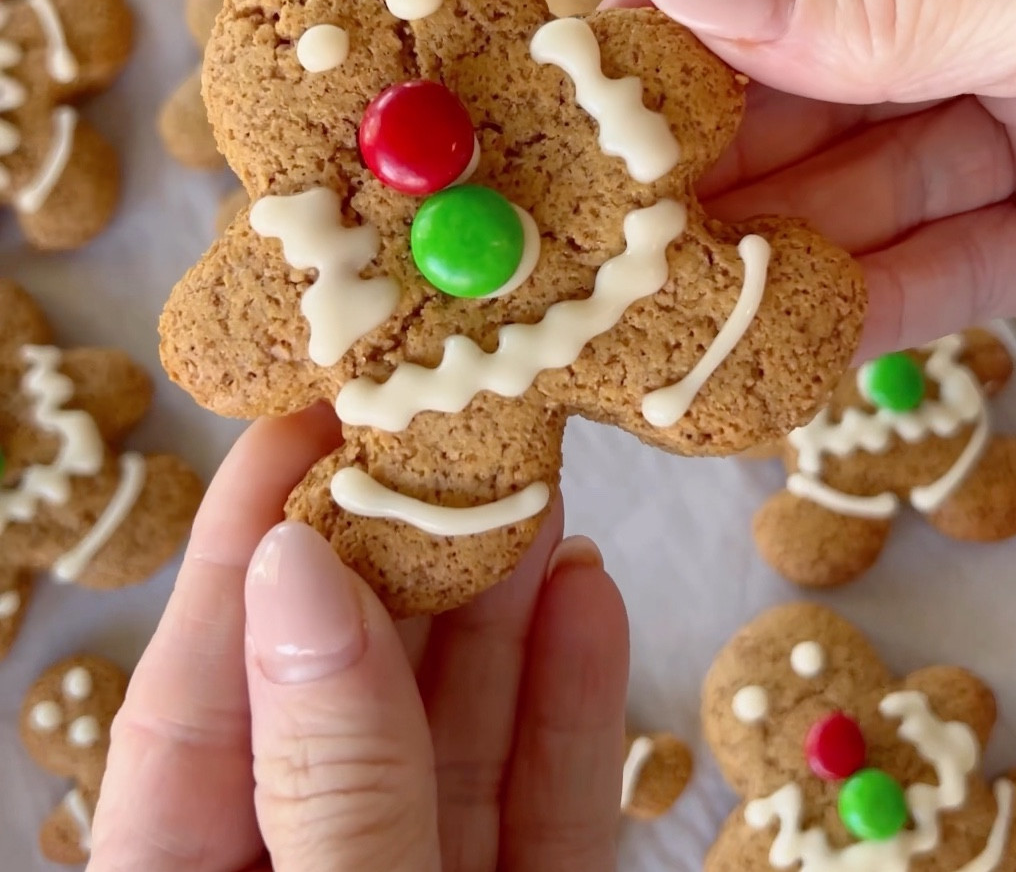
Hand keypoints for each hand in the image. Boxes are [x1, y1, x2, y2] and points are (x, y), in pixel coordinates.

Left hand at [88, 406, 628, 871]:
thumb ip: (330, 771)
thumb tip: (300, 563)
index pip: (200, 689)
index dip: (248, 537)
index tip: (305, 413)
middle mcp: (303, 868)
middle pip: (344, 684)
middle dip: (402, 548)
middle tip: (450, 421)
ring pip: (454, 730)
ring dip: (501, 602)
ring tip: (538, 478)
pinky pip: (543, 801)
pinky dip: (571, 702)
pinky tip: (590, 597)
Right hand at [606, 0, 1015, 355]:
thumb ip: (881, 3)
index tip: (605, 37)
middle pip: (827, 58)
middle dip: (727, 126)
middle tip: (618, 181)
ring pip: (870, 175)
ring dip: (778, 230)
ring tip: (672, 272)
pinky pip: (941, 267)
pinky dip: (863, 306)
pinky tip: (779, 333)